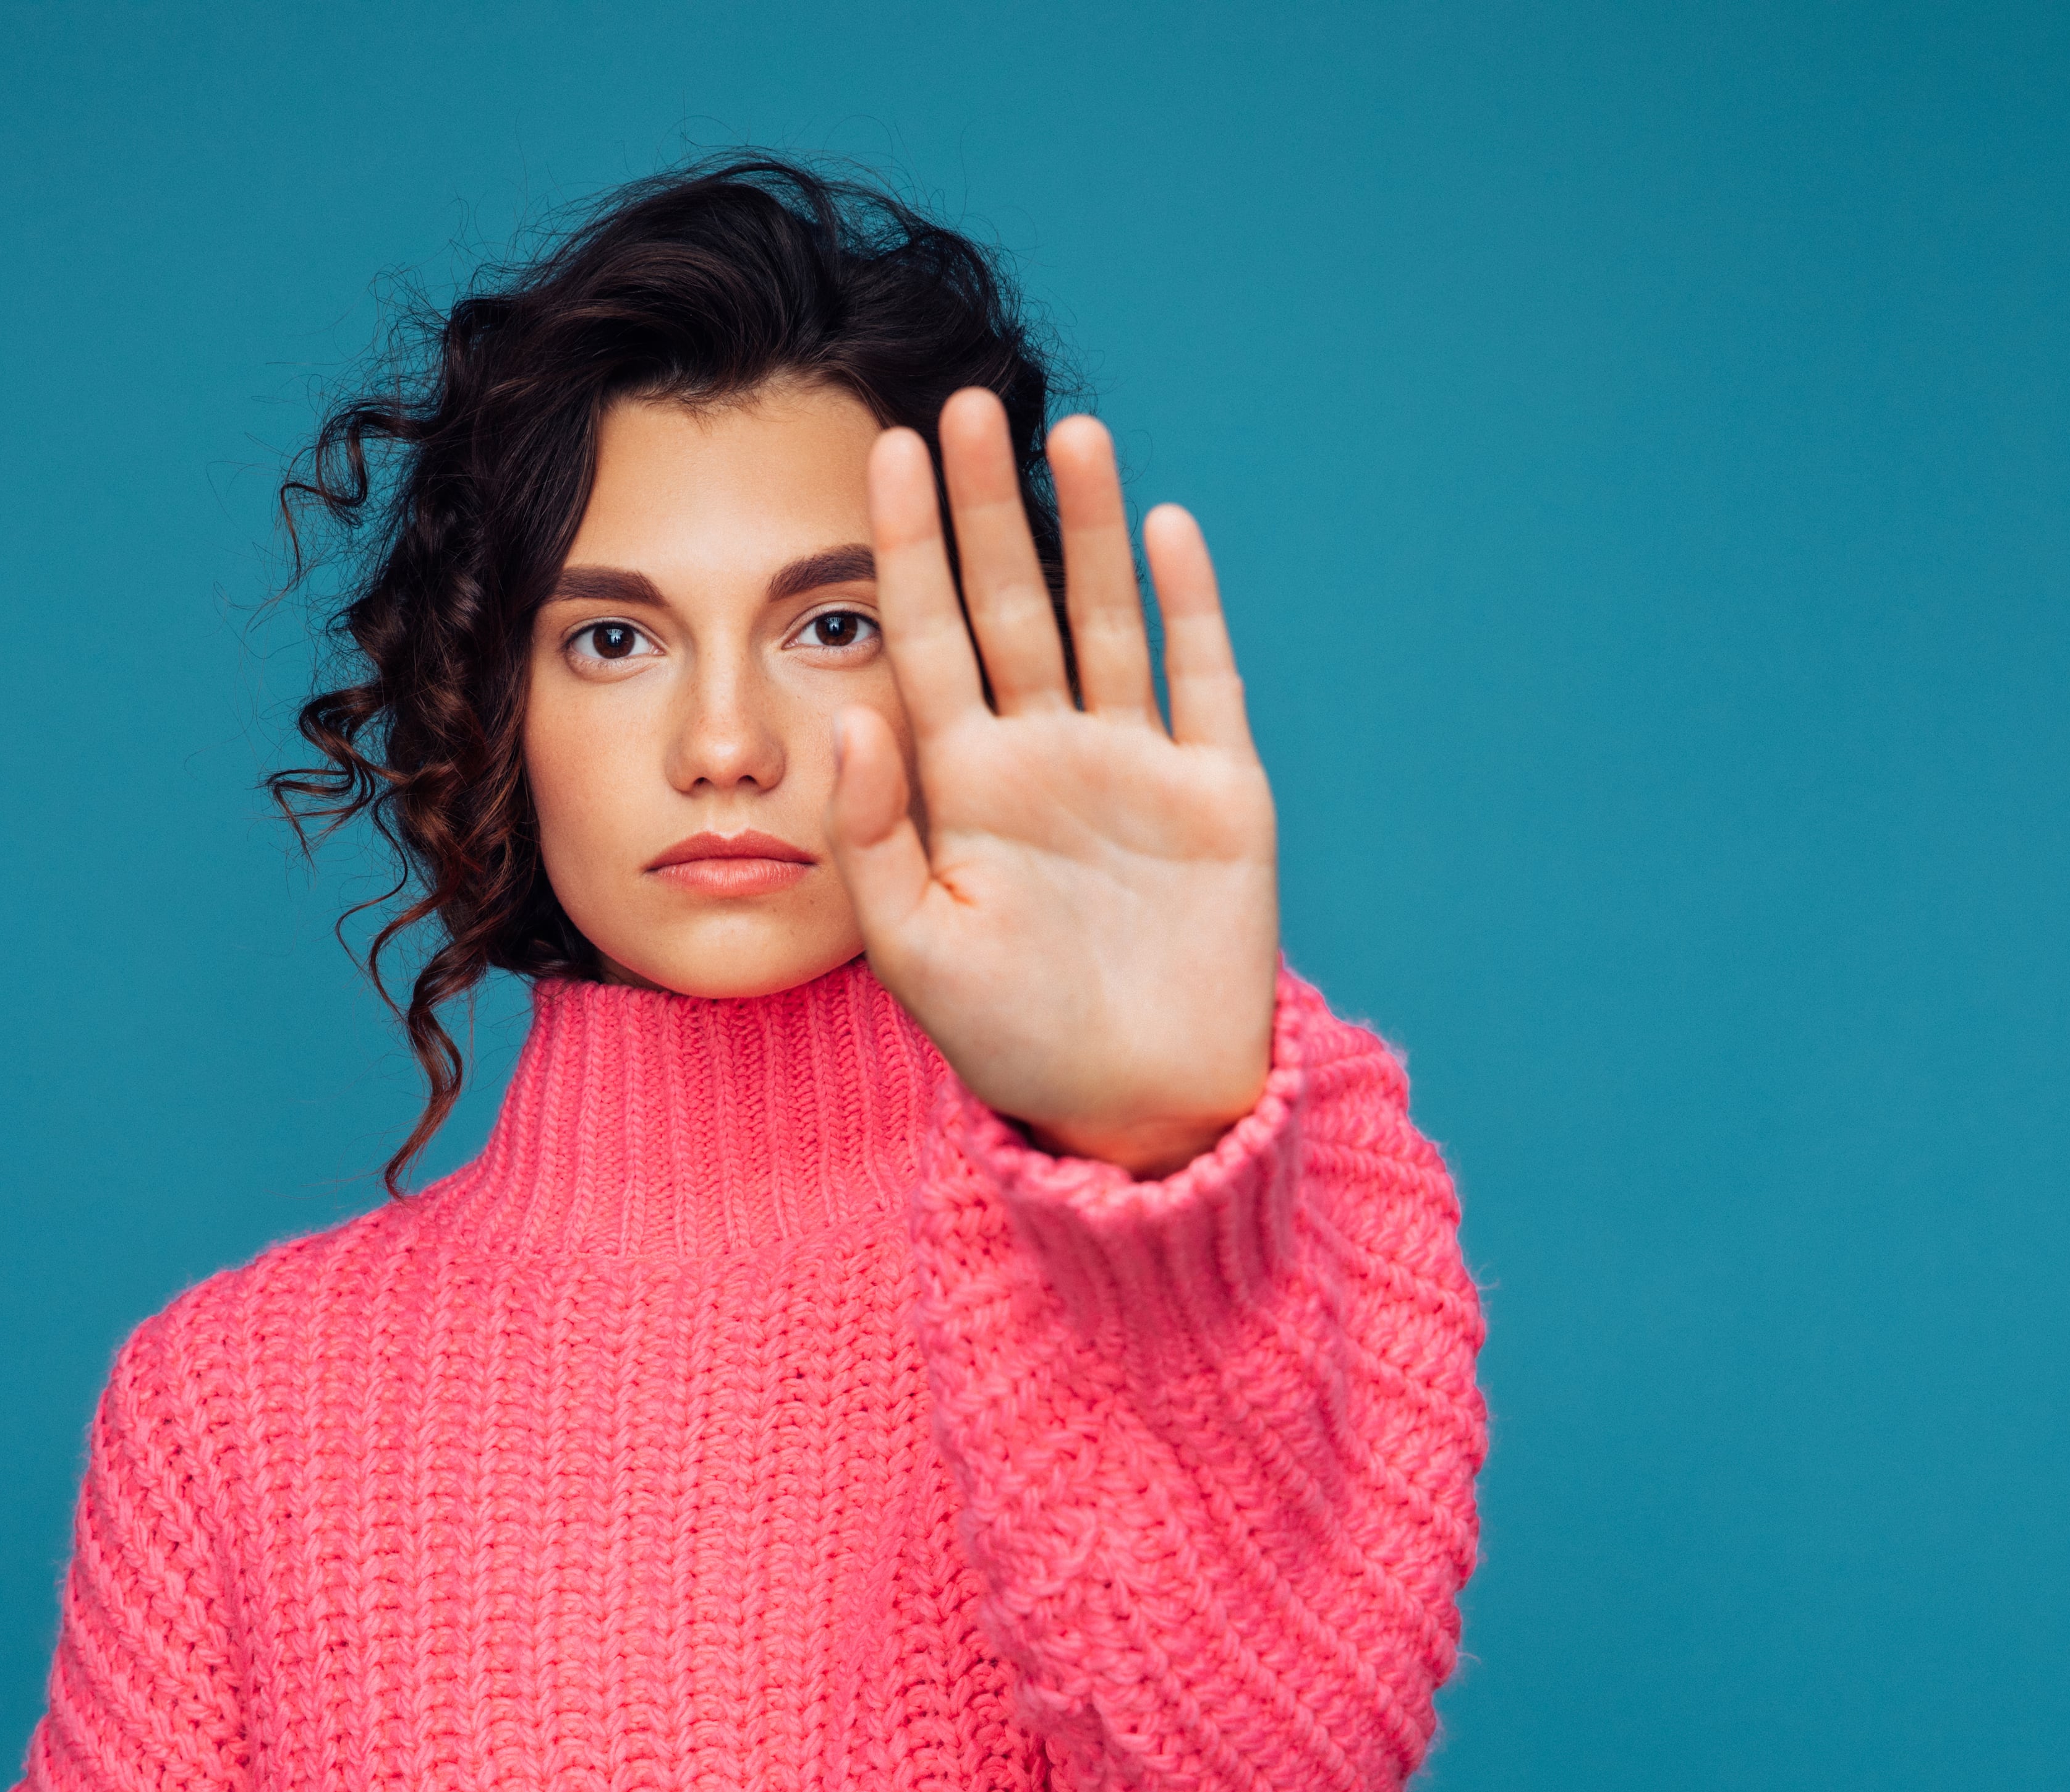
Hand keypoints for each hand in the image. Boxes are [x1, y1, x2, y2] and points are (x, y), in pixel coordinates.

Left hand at [826, 390, 1280, 1178]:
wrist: (1134, 1110)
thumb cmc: (1012, 1041)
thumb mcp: (914, 951)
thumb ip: (874, 834)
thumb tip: (852, 708)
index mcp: (966, 785)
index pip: (925, 639)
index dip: (906, 547)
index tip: (879, 454)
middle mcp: (1046, 755)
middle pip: (1010, 604)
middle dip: (986, 506)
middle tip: (962, 402)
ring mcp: (1134, 765)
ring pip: (1104, 619)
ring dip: (1087, 527)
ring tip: (1067, 430)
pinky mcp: (1217, 791)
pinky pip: (1201, 678)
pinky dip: (1186, 604)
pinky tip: (1163, 526)